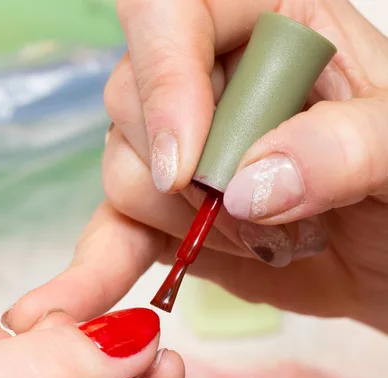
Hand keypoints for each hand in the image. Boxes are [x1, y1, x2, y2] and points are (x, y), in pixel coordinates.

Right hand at [3, 0, 387, 335]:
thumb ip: (345, 147)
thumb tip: (248, 184)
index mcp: (268, 23)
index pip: (171, 13)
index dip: (165, 82)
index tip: (189, 167)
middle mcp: (211, 80)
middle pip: (132, 103)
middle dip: (188, 180)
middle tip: (257, 217)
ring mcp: (183, 153)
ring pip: (123, 173)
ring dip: (183, 227)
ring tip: (260, 243)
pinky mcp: (169, 218)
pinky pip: (113, 233)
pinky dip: (97, 269)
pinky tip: (78, 302)